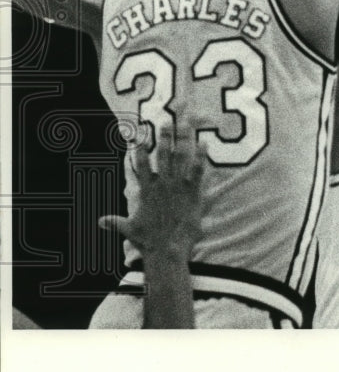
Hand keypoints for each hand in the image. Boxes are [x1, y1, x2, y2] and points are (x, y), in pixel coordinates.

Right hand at [98, 124, 204, 262]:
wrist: (166, 250)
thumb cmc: (148, 241)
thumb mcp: (129, 229)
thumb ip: (115, 222)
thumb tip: (100, 222)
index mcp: (147, 191)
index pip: (141, 165)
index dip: (140, 149)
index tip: (140, 135)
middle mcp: (162, 185)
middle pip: (163, 155)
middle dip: (165, 137)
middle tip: (167, 121)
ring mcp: (177, 187)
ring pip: (180, 158)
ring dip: (183, 140)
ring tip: (187, 124)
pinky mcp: (192, 193)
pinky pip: (198, 170)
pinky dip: (201, 156)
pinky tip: (205, 143)